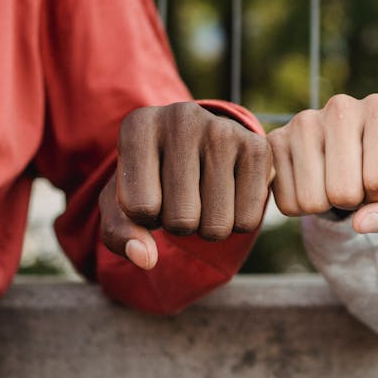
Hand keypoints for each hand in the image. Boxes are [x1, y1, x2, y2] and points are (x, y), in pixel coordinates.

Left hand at [99, 102, 272, 268]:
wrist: (195, 147)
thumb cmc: (151, 180)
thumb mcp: (121, 205)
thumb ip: (120, 235)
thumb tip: (146, 259)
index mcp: (138, 126)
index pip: (140, 208)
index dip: (144, 217)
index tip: (150, 192)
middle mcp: (181, 118)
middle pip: (182, 219)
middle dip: (178, 225)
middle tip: (180, 197)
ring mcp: (224, 130)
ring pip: (216, 225)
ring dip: (207, 227)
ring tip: (202, 196)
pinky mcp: (258, 147)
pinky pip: (247, 221)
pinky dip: (236, 222)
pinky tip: (228, 194)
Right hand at [268, 94, 377, 233]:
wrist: (356, 168)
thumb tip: (361, 223)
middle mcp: (341, 106)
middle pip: (344, 193)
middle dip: (353, 203)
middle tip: (356, 183)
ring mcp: (302, 122)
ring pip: (312, 201)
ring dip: (326, 206)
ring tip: (334, 182)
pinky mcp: (273, 142)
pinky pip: (287, 203)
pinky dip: (301, 207)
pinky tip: (312, 183)